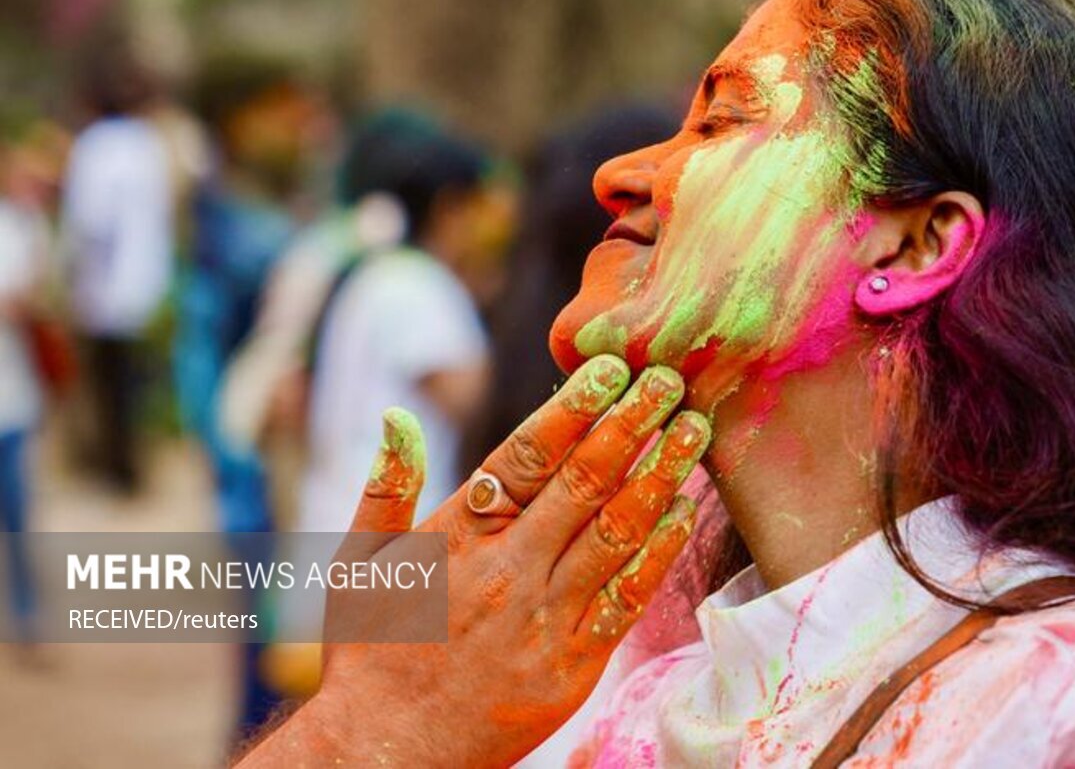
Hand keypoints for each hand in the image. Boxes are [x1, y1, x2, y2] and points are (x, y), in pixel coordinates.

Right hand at [240, 355, 710, 766]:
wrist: (389, 750)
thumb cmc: (372, 651)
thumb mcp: (357, 564)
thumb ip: (385, 487)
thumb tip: (399, 416)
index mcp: (456, 537)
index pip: (523, 457)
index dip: (572, 409)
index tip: (610, 368)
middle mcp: (506, 571)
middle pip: (581, 483)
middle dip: (630, 424)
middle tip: (667, 379)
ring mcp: (544, 618)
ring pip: (614, 533)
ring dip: (659, 475)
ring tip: (693, 430)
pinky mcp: (574, 663)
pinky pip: (627, 598)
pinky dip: (657, 551)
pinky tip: (682, 512)